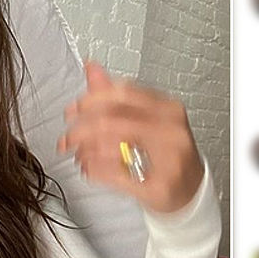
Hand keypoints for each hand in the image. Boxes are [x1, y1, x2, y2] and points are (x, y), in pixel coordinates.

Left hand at [56, 60, 204, 213]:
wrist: (191, 189)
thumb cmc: (167, 152)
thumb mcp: (146, 118)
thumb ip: (116, 94)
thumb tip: (92, 68)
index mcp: (167, 109)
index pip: (122, 94)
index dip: (91, 100)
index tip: (73, 110)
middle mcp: (171, 131)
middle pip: (112, 120)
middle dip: (81, 129)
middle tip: (68, 137)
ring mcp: (168, 159)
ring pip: (111, 146)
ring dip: (86, 151)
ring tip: (80, 155)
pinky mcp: (158, 185)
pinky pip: (115, 174)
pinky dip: (95, 171)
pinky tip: (90, 169)